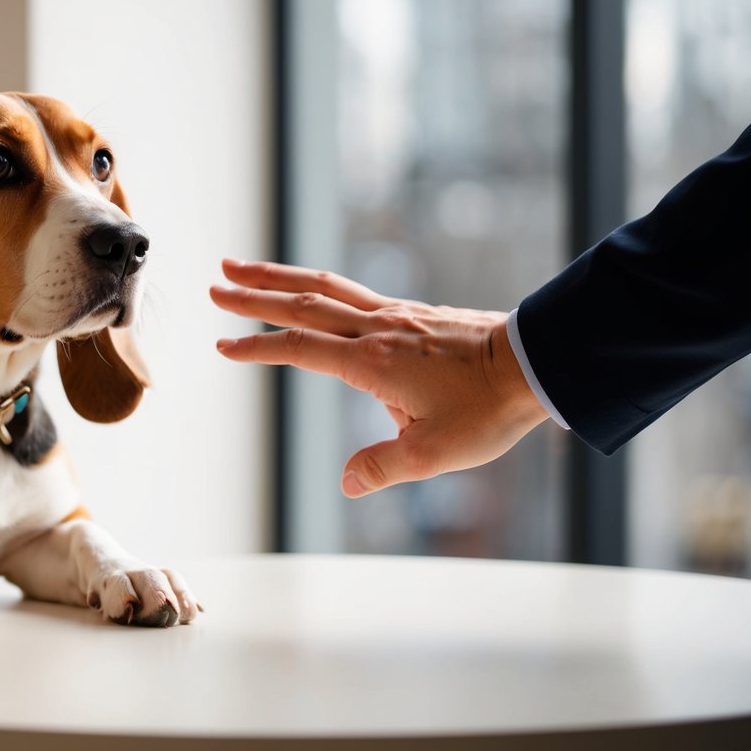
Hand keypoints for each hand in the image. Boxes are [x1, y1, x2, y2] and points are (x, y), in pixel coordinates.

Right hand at [211, 259, 547, 497]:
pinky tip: (313, 288)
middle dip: (254, 295)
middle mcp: (376, 329)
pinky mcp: (411, 312)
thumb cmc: (488, 409)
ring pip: (325, 287)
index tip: (223, 346)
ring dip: (280, 276)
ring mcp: (394, 315)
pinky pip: (351, 289)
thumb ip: (383, 466)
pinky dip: (319, 283)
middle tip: (216, 284)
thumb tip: (346, 482)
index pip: (299, 348)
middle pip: (302, 303)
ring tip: (246, 268)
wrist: (535, 363)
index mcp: (371, 362)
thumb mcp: (434, 453)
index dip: (256, 346)